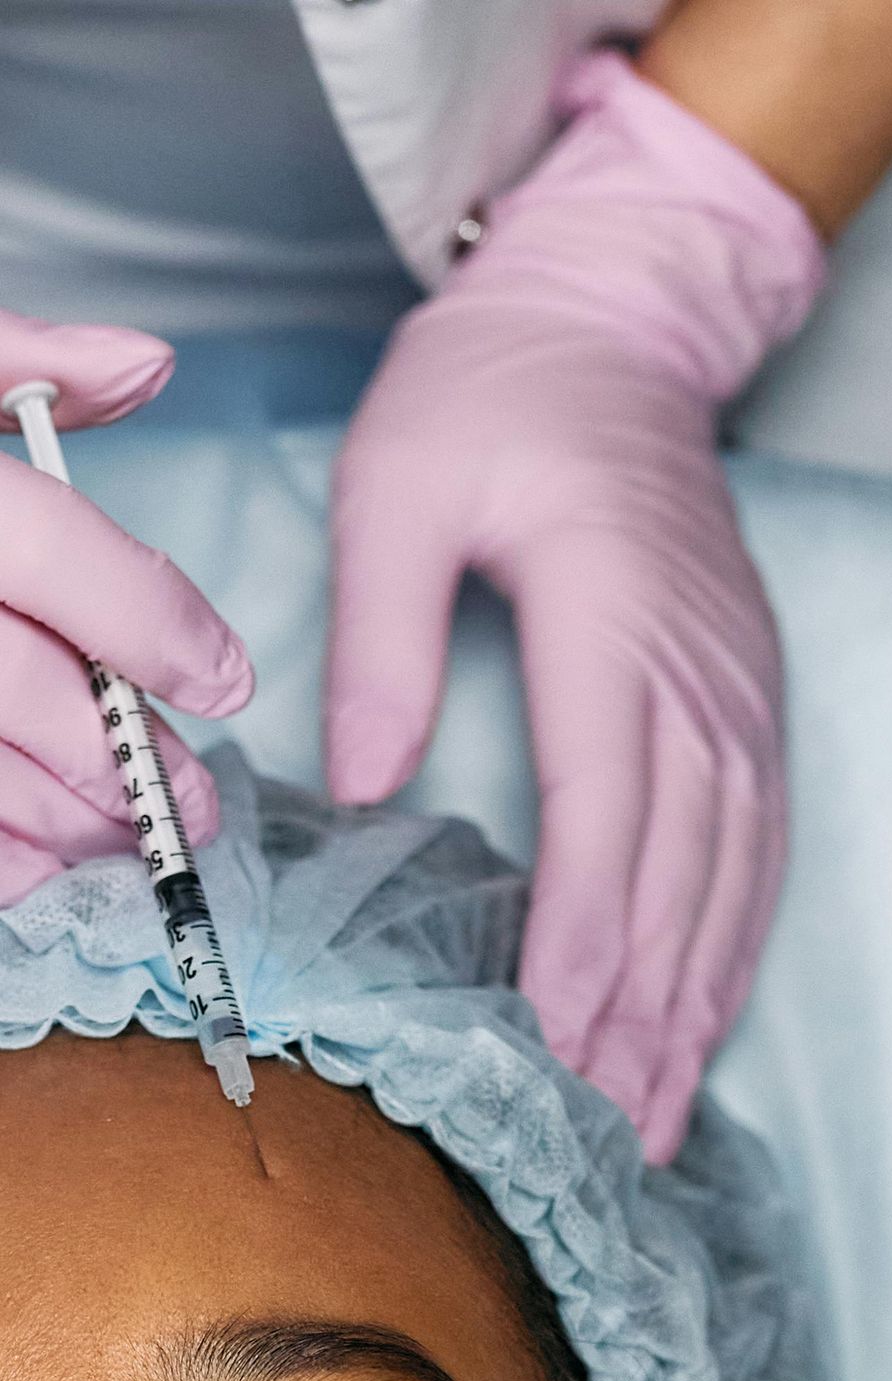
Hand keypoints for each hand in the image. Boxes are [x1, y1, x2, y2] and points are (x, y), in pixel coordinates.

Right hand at [0, 313, 253, 904]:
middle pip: (16, 682)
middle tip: (183, 797)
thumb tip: (146, 363)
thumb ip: (14, 358)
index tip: (225, 678)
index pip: (44, 546)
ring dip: (56, 823)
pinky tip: (27, 865)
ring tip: (116, 838)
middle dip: (118, 755)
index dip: (152, 620)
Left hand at [326, 55, 824, 1162]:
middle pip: (678, 877)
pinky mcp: (756, 708)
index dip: (588, 944)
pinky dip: (732, 953)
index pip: (607, 814)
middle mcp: (700, 674)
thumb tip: (366, 790)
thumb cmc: (496, 397)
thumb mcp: (398, 482)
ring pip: (730, 885)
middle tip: (602, 1135)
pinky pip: (759, 856)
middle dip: (640, 1019)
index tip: (561, 1044)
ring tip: (651, 1118)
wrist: (618, 327)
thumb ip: (383, 635)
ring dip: (694, 1011)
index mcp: (614, 618)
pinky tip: (702, 1027)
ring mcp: (743, 697)